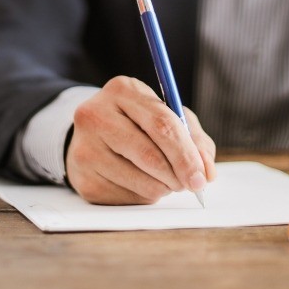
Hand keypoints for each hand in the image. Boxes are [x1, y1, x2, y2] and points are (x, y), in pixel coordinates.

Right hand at [65, 76, 216, 204]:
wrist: (92, 136)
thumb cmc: (138, 124)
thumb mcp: (167, 116)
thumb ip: (193, 139)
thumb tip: (206, 172)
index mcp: (122, 90)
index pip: (162, 124)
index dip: (186, 154)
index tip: (202, 176)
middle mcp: (96, 115)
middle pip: (149, 154)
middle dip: (178, 174)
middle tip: (191, 184)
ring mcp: (85, 148)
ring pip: (140, 180)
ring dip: (163, 187)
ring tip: (166, 179)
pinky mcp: (83, 179)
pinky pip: (126, 197)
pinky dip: (144, 196)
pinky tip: (142, 183)